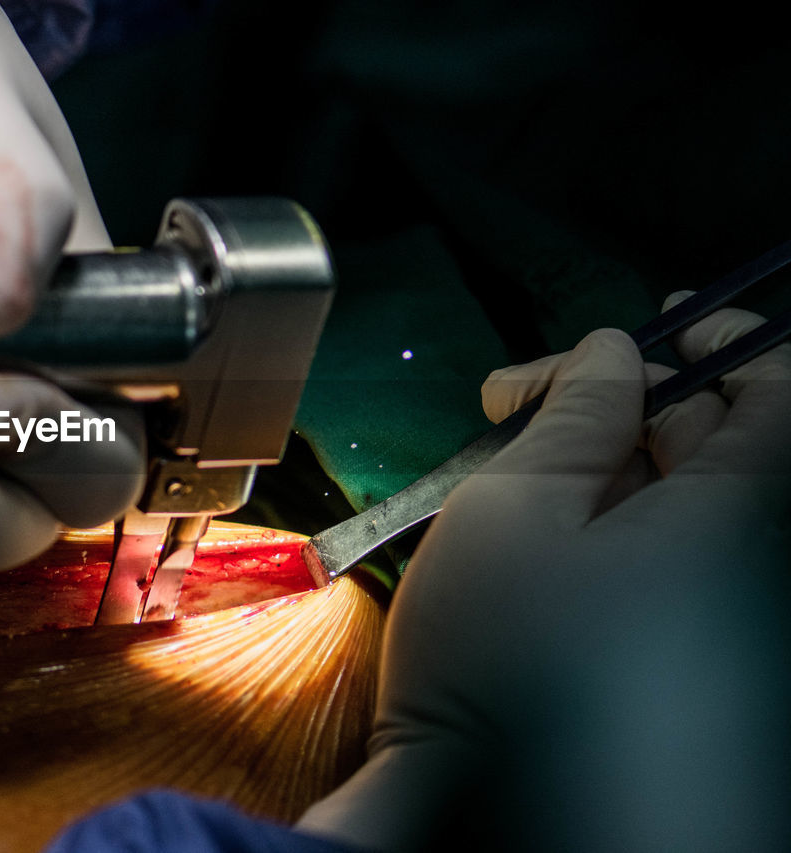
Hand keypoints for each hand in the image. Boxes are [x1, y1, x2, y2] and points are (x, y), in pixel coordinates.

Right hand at [298, 301, 790, 849]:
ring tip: (511, 468)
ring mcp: (714, 617)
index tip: (649, 330)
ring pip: (678, 504)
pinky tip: (532, 537)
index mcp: (733, 517)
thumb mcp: (513, 509)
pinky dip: (603, 526)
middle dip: (626, 402)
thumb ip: (573, 414)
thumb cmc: (499, 661)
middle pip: (721, 444)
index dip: (721, 342)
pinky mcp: (678, 656)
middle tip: (526, 398)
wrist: (492, 819)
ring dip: (601, 463)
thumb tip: (612, 354)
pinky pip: (660, 561)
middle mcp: (744, 565)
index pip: (777, 393)